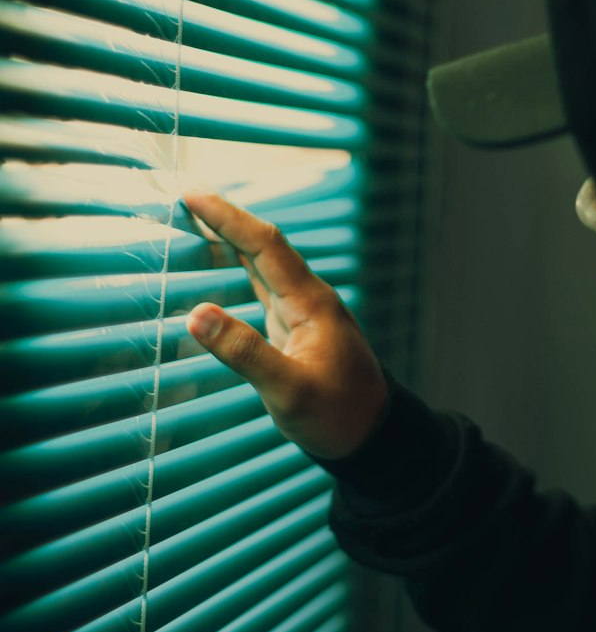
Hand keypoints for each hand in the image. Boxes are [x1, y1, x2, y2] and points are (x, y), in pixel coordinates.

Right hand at [182, 191, 388, 461]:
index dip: (228, 218)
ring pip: (265, 263)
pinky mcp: (298, 327)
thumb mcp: (288, 391)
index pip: (265, 246)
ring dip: (233, 237)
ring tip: (199, 216)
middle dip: (227, 218)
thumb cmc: (336, 416)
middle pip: (264, 246)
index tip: (193, 195)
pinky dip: (242, 265)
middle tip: (187, 195)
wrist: (372, 436)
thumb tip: (197, 314)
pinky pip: (265, 284)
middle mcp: (309, 298)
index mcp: (310, 303)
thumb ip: (244, 352)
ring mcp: (304, 312)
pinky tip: (228, 259)